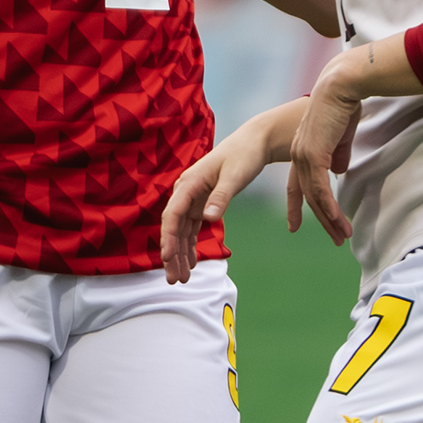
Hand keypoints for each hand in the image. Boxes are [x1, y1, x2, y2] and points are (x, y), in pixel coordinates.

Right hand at [156, 97, 349, 281]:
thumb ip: (221, 197)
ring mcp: (193, 198)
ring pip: (182, 231)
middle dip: (172, 254)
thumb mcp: (235, 176)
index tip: (168, 259)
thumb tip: (208, 219)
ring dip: (181, 254)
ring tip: (182, 278)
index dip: (168, 239)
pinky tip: (192, 263)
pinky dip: (191, 245)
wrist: (254, 142)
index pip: (172, 216)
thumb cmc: (245, 155)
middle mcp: (186, 191)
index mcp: (189, 183)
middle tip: (175, 280)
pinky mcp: (202, 203)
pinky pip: (192, 229)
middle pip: (173, 228)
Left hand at [289, 61, 366, 230]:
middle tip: (336, 240)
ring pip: (316, 197)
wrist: (340, 87)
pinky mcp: (313, 155)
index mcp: (303, 151)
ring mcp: (304, 156)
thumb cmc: (344, 105)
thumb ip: (339, 154)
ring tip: (343, 236)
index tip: (294, 226)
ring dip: (331, 219)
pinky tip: (336, 219)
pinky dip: (329, 205)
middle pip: (309, 196)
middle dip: (323, 220)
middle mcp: (299, 156)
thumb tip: (340, 171)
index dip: (297, 207)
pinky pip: (320, 188)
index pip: (297, 185)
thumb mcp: (342, 135)